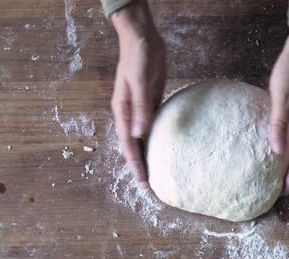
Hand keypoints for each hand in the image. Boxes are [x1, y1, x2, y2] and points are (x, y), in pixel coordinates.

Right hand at [110, 2, 165, 188]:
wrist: (143, 40)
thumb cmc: (138, 58)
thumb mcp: (139, 82)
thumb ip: (141, 107)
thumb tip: (140, 134)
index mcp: (123, 112)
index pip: (128, 145)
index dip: (135, 165)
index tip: (143, 183)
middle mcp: (130, 115)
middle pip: (134, 147)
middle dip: (141, 166)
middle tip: (151, 188)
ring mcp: (141, 110)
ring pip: (143, 139)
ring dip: (149, 156)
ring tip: (157, 174)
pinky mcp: (151, 103)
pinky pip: (153, 127)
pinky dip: (157, 140)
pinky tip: (164, 150)